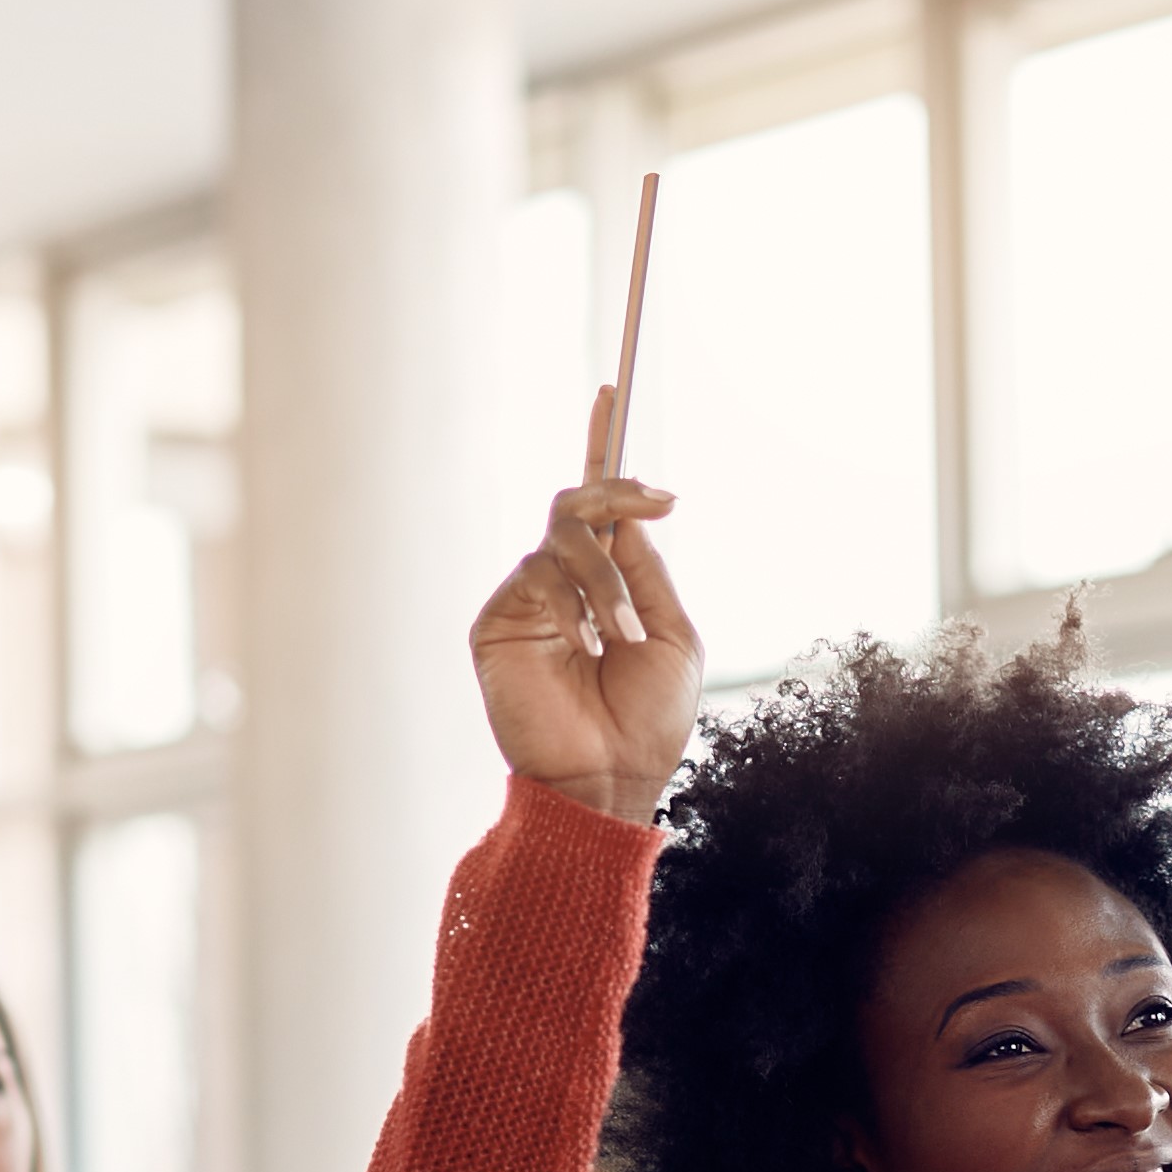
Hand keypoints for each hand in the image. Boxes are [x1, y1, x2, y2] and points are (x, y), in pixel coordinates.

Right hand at [467, 395, 703, 825]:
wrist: (609, 778)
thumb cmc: (647, 721)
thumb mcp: (672, 634)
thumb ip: (647, 571)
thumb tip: (629, 515)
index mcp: (609, 584)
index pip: (601, 507)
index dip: (603, 449)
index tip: (613, 392)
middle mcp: (565, 583)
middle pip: (579, 503)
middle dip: (619, 494)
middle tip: (660, 500)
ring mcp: (529, 600)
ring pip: (562, 536)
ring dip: (605, 580)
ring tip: (622, 636)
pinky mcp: (499, 622)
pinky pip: (535, 577)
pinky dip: (572, 606)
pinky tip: (588, 647)